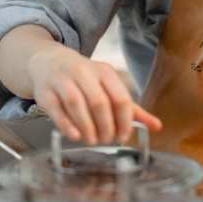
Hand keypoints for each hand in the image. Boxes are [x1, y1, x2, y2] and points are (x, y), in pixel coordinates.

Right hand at [0, 25, 161, 144]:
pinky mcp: (45, 91)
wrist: (48, 61)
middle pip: (99, 102)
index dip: (124, 121)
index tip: (123, 136)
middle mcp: (84, 72)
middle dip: (105, 126)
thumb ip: (131, 109)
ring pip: (77, 104)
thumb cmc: (84, 79)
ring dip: (87, 127)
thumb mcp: (109, 87)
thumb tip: (157, 126)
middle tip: (106, 139)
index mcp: (104, 72)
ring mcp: (63, 80)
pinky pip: (56, 109)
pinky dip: (66, 125)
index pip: (121, 98)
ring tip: (92, 140)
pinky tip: (74, 135)